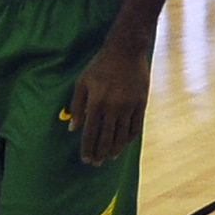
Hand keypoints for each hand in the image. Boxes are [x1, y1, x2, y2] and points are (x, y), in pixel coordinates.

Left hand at [66, 38, 152, 165]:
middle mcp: (112, 107)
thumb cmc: (100, 65)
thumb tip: (72, 128)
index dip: (87, 148)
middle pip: (106, 137)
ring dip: (115, 148)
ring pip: (121, 135)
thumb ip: (77, 106)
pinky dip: (130, 137)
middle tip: (96, 163)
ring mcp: (128, 106)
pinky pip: (136, 126)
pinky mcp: (141, 103)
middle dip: (100, 153)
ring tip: (110, 157)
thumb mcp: (82, 82)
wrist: (126, 51)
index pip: (90, 132)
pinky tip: (124, 143)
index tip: (86, 159)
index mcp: (96, 102)